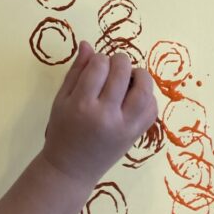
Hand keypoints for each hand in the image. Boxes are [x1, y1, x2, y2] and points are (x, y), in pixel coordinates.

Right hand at [42, 42, 157, 186]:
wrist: (71, 169)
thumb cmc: (62, 131)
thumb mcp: (61, 99)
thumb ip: (76, 71)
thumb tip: (87, 44)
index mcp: (82, 104)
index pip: (99, 65)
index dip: (98, 59)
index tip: (95, 66)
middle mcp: (106, 115)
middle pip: (122, 72)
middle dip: (119, 61)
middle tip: (112, 68)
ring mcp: (125, 126)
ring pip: (144, 89)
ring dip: (140, 75)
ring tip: (129, 78)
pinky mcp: (136, 135)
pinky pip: (152, 109)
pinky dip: (148, 96)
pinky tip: (135, 95)